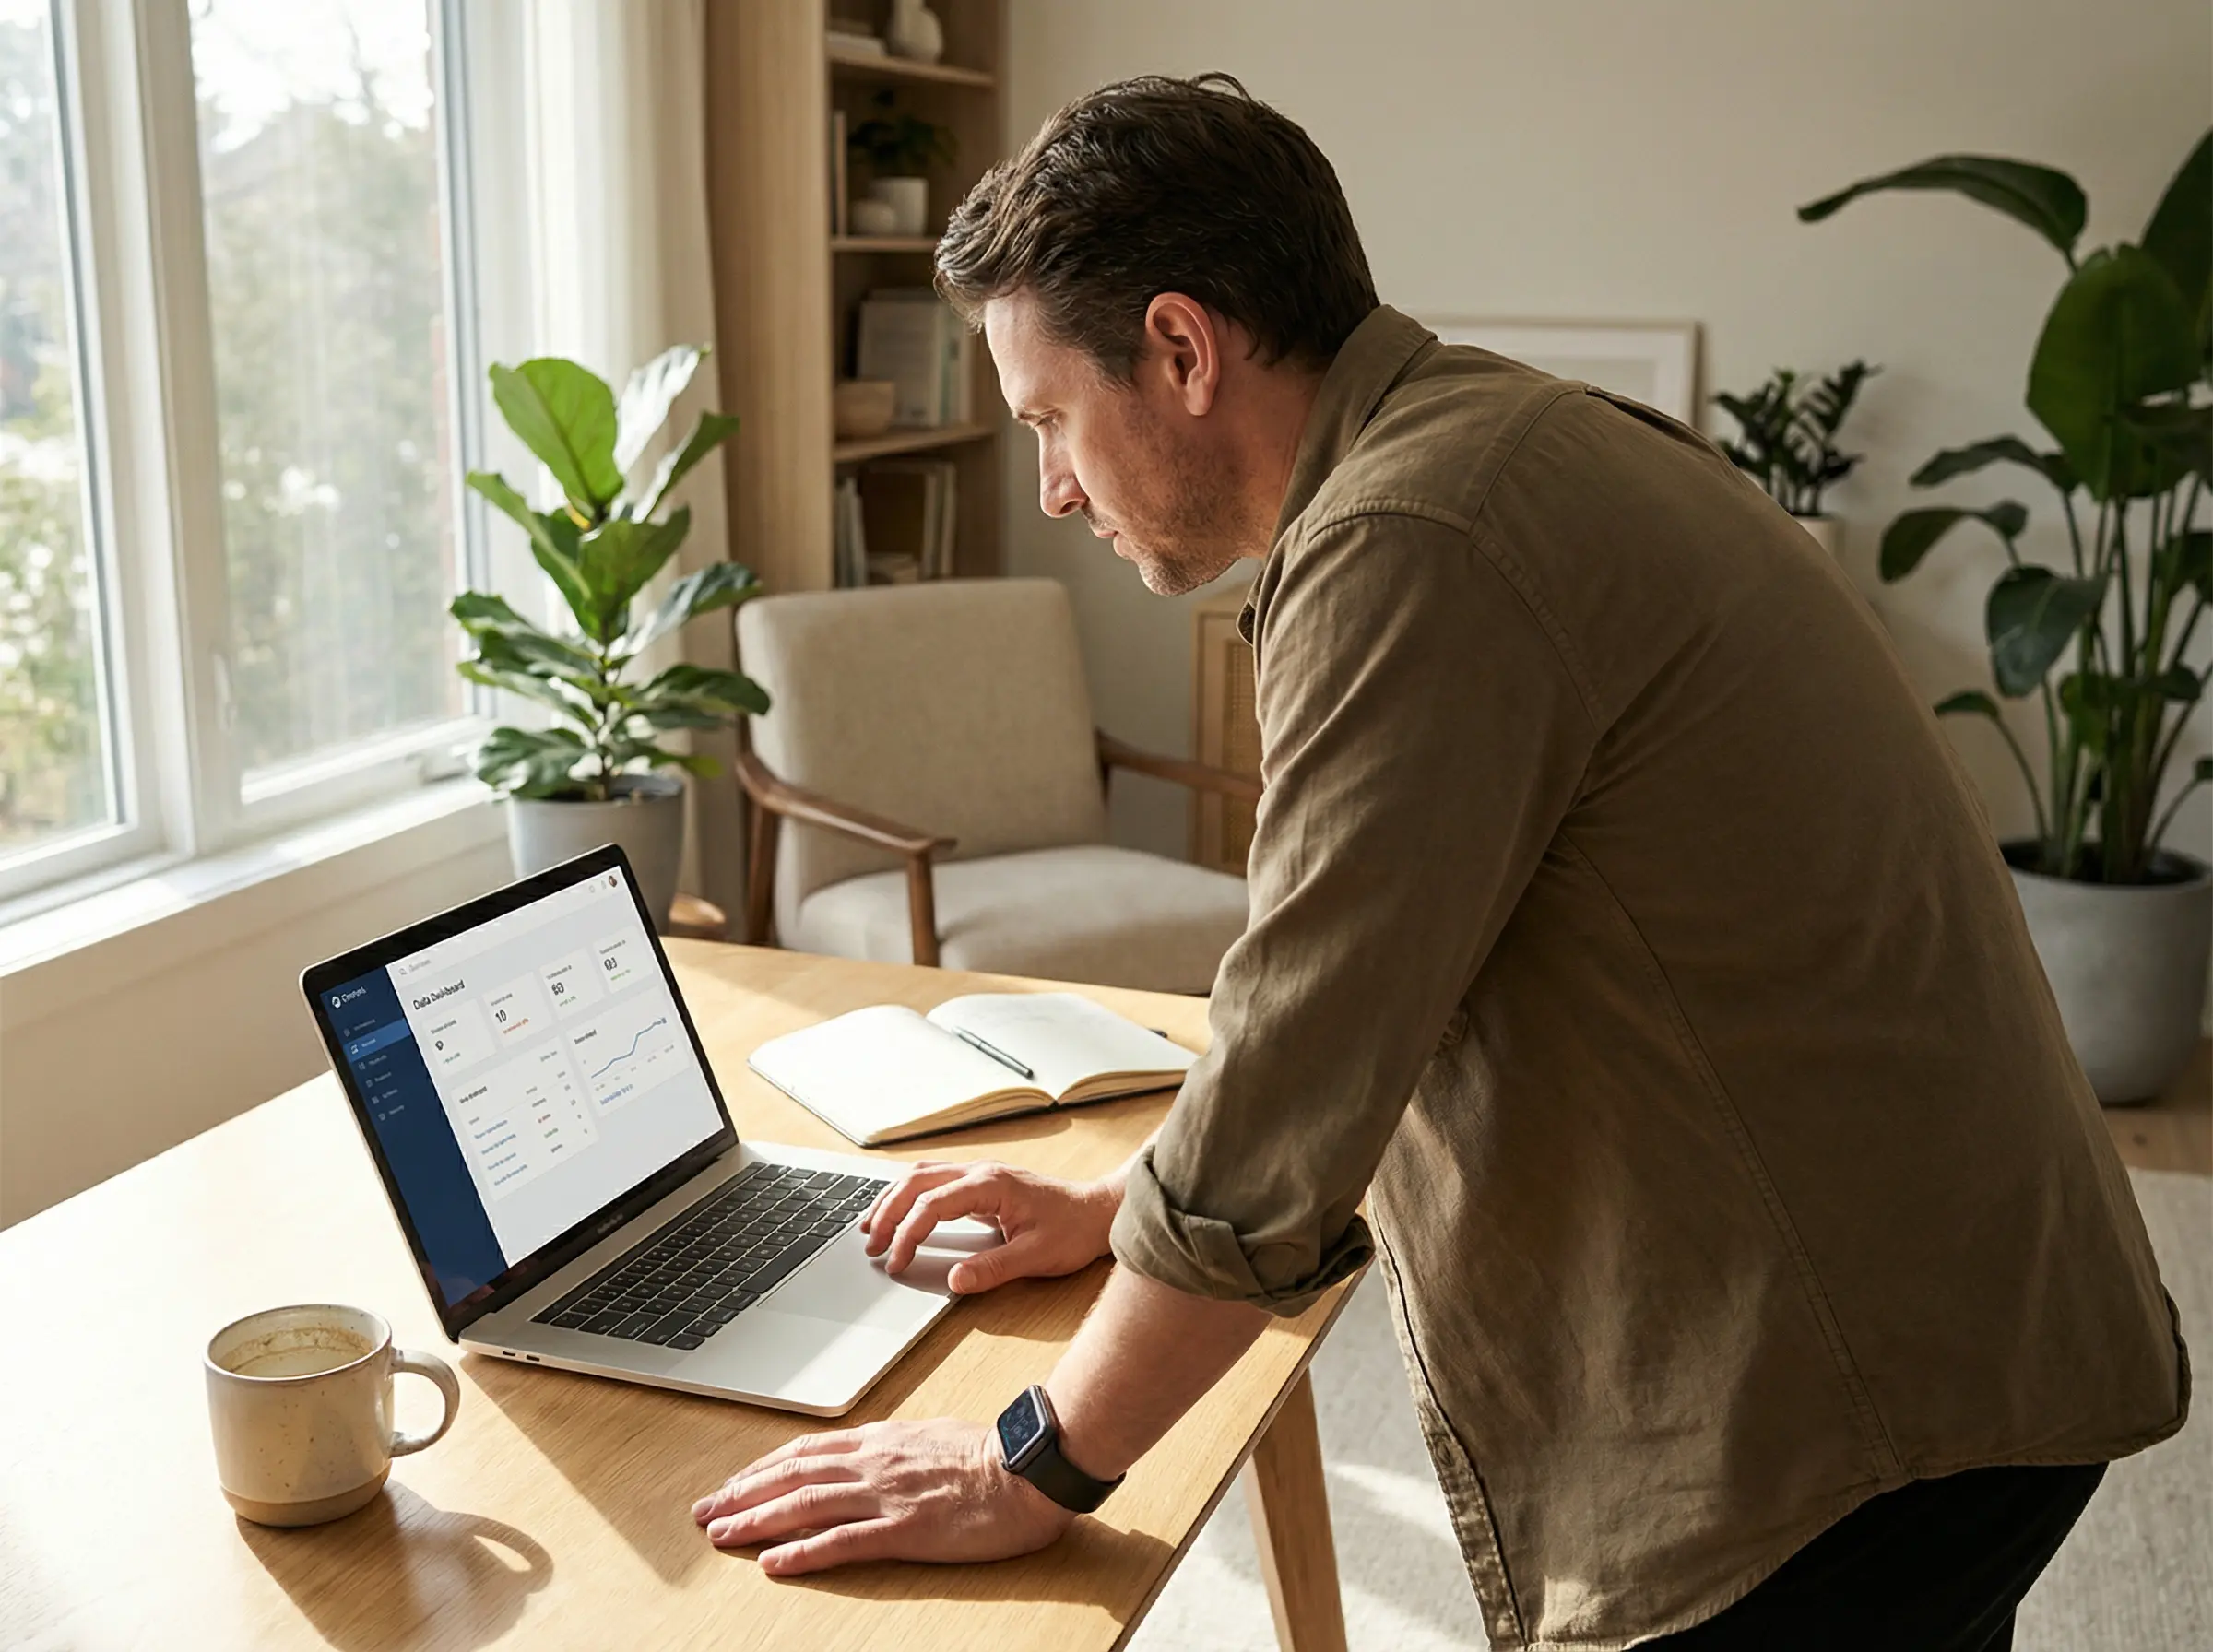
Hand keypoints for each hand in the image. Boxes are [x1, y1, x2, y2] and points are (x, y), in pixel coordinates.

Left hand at [692, 1417, 1074, 1573]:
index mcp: (881, 1440)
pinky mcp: (902, 1530)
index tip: (735, 1483)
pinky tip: (772, 1563)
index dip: (764, 1468)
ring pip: (804, 1505)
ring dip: (756, 1520)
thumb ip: (898, 1446)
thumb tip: (875, 1450)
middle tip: (706, 1511)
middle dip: (743, 1494)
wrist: (1027, 1467)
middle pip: (793, 1476)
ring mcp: (885, 1496)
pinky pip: (841, 1543)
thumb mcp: (934, 1436)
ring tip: (721, 1534)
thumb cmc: (991, 1453)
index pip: (807, 1452)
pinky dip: (801, 1553)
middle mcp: (873, 1464)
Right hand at [861, 1160, 1119, 1292]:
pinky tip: (899, 1210)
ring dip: (893, 1199)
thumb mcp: (1036, 1256)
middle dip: (888, 1212)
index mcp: (990, 1185)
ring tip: (871, 1228)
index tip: (896, 1262)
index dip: (908, 1234)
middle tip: (871, 1245)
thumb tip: (954, 1281)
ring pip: (922, 1175)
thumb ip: (993, 1269)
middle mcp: (980, 1172)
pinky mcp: (981, 1182)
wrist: (1098, 1211)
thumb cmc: (1073, 1230)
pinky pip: (934, 1180)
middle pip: (917, 1182)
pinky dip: (909, 1195)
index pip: (932, 1205)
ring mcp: (980, 1173)